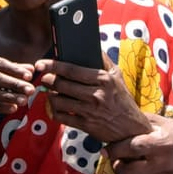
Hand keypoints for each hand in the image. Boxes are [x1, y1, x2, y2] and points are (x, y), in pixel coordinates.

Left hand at [33, 57, 152, 142]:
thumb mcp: (118, 76)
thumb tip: (93, 46)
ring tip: (51, 92)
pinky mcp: (86, 125)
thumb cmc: (123, 100)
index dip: (53, 65)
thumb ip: (104, 61)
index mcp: (103, 79)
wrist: (131, 127)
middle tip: (45, 78)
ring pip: (59, 101)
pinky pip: (62, 117)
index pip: (72, 70)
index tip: (41, 64)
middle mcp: (96, 94)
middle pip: (62, 84)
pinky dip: (55, 111)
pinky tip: (57, 107)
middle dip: (48, 80)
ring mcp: (90, 111)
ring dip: (50, 96)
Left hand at [109, 114, 172, 173]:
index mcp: (163, 143)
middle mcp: (166, 164)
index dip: (114, 149)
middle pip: (128, 173)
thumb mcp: (161, 122)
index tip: (108, 149)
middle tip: (117, 160)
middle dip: (117, 166)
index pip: (130, 148)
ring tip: (127, 168)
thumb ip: (138, 122)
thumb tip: (114, 121)